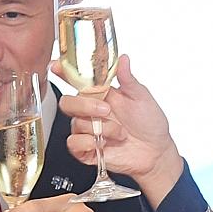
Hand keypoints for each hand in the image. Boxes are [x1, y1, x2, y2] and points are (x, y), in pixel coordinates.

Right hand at [56, 55, 184, 203]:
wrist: (155, 152)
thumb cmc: (149, 124)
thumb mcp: (141, 98)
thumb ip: (128, 79)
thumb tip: (123, 59)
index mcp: (101, 94)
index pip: (77, 81)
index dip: (63, 72)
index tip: (57, 66)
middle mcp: (91, 111)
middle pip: (67, 102)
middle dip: (85, 105)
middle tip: (107, 110)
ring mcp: (87, 130)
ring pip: (75, 124)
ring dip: (100, 128)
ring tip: (119, 133)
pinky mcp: (86, 149)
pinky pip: (73, 143)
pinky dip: (87, 143)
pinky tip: (102, 143)